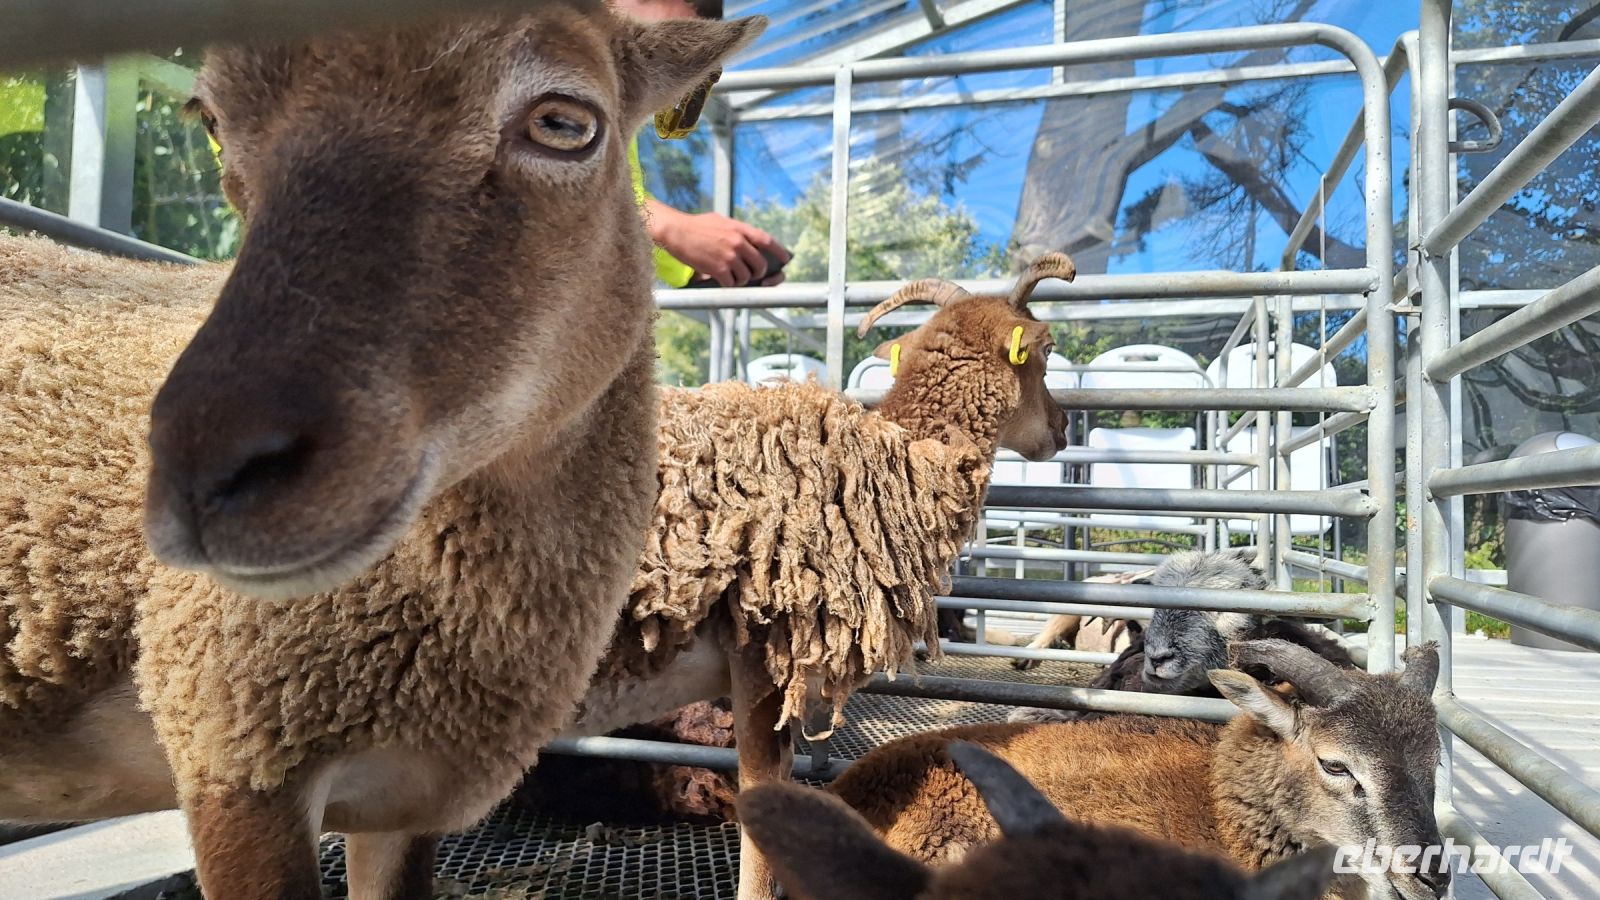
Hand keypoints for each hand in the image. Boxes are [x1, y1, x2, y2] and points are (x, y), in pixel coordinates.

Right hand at [651, 205, 790, 286]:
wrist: (676, 232)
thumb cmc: (696, 226)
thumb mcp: (720, 221)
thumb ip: (736, 231)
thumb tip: (748, 242)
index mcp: (740, 229)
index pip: (767, 240)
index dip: (779, 251)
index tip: (785, 259)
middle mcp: (738, 242)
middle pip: (760, 264)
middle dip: (759, 273)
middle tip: (753, 275)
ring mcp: (729, 256)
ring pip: (746, 277)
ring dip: (741, 280)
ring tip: (731, 276)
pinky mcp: (718, 269)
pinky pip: (731, 283)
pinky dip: (728, 284)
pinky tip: (721, 279)